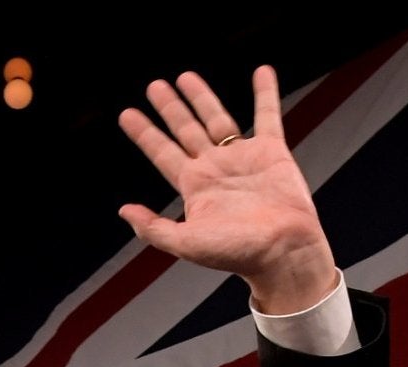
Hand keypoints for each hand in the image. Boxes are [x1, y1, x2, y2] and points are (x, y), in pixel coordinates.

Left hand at [118, 66, 339, 314]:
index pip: (162, 153)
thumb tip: (124, 211)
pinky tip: (262, 71)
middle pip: (185, 130)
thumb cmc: (238, 253)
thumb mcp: (187, 244)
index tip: (126, 115)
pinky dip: (266, 93)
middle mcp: (215, 168)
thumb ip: (154, 229)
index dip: (144, 134)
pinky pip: (267, 115)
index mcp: (194, 186)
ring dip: (202, 97)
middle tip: (154, 86)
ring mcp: (242, 158)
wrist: (283, 252)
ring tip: (185, 77)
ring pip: (218, 119)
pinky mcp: (272, 152)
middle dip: (169, 108)